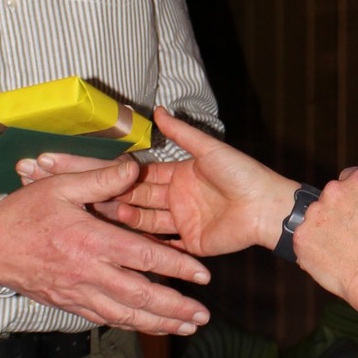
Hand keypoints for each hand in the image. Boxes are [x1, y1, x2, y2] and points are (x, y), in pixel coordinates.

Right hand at [0, 154, 212, 334]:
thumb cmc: (24, 212)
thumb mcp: (60, 185)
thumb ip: (100, 178)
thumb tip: (134, 167)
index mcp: (92, 241)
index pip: (144, 257)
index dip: (177, 267)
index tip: (202, 275)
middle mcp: (89, 272)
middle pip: (141, 296)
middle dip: (176, 308)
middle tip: (202, 316)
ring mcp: (79, 293)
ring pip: (126, 315)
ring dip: (159, 324)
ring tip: (186, 328)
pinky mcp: (69, 304)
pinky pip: (105, 318)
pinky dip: (131, 325)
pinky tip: (148, 327)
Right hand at [20, 108, 297, 259]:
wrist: (266, 206)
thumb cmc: (242, 174)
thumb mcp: (208, 150)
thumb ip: (182, 133)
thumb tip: (159, 110)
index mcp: (180, 175)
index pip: (143, 175)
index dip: (122, 175)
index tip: (101, 174)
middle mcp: (178, 199)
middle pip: (141, 199)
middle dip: (117, 198)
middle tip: (91, 199)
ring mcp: (183, 223)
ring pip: (148, 223)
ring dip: (129, 220)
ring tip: (108, 217)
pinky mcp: (192, 245)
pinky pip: (166, 248)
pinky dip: (148, 247)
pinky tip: (125, 246)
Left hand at [292, 167, 357, 323]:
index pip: (348, 178)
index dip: (352, 197)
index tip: (356, 211)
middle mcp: (336, 190)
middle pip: (330, 197)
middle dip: (337, 214)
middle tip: (350, 236)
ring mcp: (316, 213)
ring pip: (314, 219)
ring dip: (323, 232)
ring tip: (342, 253)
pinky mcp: (302, 236)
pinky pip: (304, 241)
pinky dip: (313, 251)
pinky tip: (331, 263)